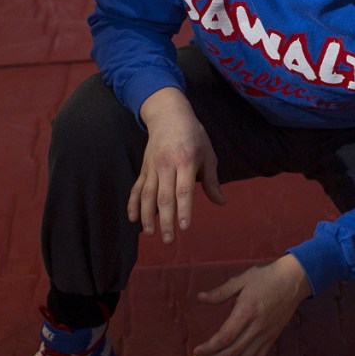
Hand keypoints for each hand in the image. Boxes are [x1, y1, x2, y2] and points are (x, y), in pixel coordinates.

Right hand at [129, 87, 224, 242]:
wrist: (168, 115)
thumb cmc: (193, 136)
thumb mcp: (208, 154)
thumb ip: (212, 180)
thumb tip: (222, 202)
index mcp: (185, 161)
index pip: (183, 190)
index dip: (183, 209)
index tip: (185, 226)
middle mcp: (166, 166)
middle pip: (164, 197)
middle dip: (166, 220)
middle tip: (169, 240)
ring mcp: (152, 168)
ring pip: (147, 195)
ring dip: (148, 216)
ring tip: (150, 234)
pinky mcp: (144, 169)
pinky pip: (137, 188)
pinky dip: (133, 204)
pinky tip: (133, 219)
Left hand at [193, 255, 311, 355]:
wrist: (294, 280)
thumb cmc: (266, 276)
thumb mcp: (241, 279)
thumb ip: (220, 292)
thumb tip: (200, 297)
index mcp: (247, 311)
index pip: (225, 338)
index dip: (209, 348)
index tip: (196, 351)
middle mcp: (257, 327)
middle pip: (232, 353)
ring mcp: (266, 335)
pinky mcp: (272, 338)